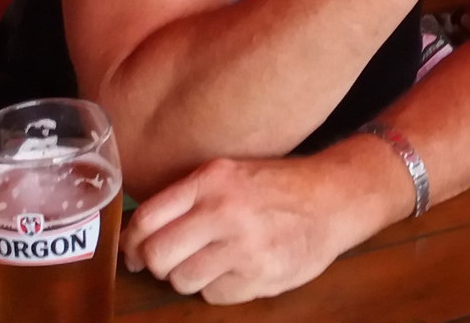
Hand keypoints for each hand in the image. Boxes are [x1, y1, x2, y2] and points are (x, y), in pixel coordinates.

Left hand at [121, 154, 374, 303]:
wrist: (336, 198)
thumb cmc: (278, 188)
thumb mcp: (231, 174)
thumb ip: (188, 198)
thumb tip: (137, 237)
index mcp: (212, 180)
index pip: (147, 219)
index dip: (132, 242)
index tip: (135, 252)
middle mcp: (225, 210)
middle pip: (158, 255)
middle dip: (160, 264)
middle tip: (175, 261)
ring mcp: (244, 245)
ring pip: (182, 280)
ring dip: (191, 277)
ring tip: (213, 263)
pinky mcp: (261, 274)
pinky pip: (214, 296)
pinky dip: (221, 288)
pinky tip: (239, 270)